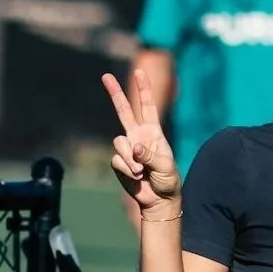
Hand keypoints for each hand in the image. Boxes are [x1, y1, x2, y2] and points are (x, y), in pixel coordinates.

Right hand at [102, 70, 180, 219]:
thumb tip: (134, 147)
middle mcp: (138, 136)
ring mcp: (127, 148)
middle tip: (105, 76)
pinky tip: (136, 177)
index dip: (143, 89)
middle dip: (114, 93)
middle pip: (123, 110)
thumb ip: (150, 155)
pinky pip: (117, 160)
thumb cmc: (167, 181)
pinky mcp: (118, 161)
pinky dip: (126, 170)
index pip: (148, 106)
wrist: (158, 200)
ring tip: (142, 172)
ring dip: (131, 160)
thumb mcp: (165, 167)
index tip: (139, 71)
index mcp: (153, 132)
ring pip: (119, 143)